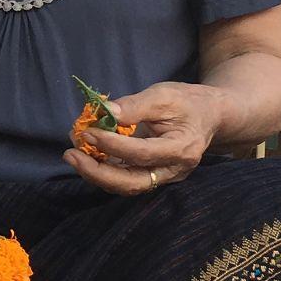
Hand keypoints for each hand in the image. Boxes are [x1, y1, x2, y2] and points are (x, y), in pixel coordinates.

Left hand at [64, 82, 219, 195]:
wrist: (209, 116)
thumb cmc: (188, 102)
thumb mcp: (165, 95)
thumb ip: (135, 105)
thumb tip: (105, 113)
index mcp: (181, 149)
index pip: (141, 153)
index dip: (112, 145)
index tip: (88, 131)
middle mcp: (173, 170)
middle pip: (132, 182)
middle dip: (97, 172)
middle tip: (71, 154)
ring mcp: (164, 177)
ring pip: (126, 186)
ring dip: (96, 173)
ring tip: (73, 153)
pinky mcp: (153, 176)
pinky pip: (125, 179)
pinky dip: (104, 170)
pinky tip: (86, 154)